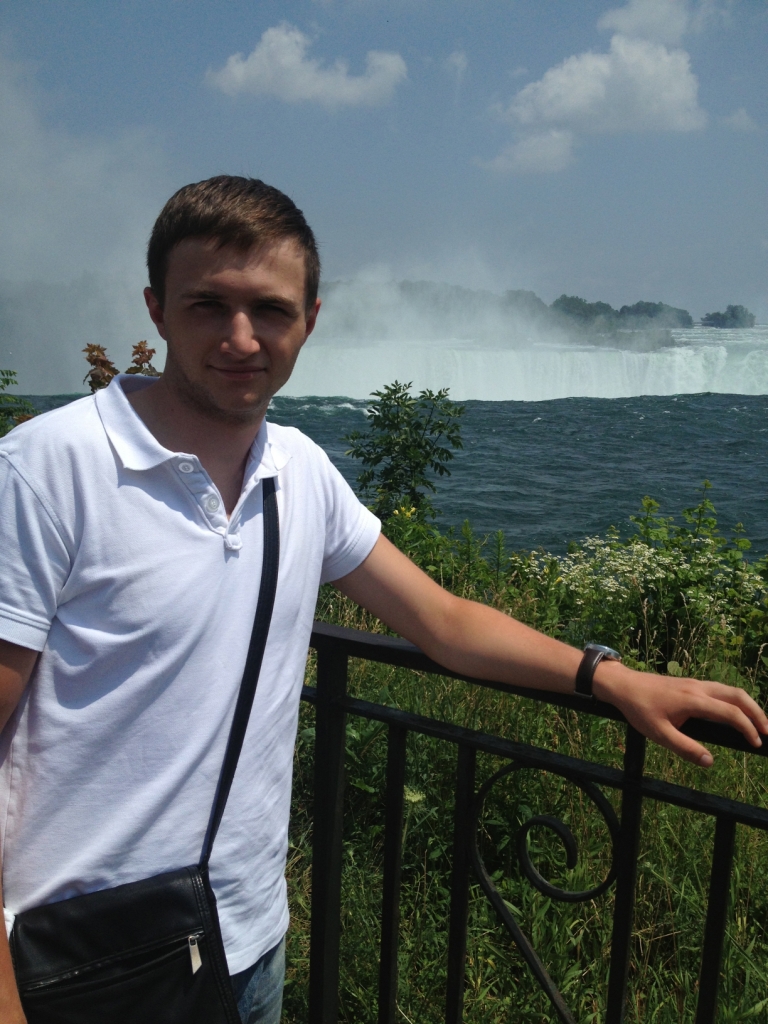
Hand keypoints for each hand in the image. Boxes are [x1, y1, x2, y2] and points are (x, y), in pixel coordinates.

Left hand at [592, 661, 767, 765]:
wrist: (623, 685)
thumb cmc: (639, 709)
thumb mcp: (658, 734)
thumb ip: (685, 748)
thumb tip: (709, 761)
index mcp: (693, 700)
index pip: (730, 712)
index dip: (747, 728)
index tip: (756, 743)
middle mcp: (699, 688)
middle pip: (738, 696)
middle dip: (757, 713)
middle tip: (767, 731)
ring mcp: (696, 683)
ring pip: (730, 690)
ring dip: (748, 705)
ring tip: (757, 723)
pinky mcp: (691, 683)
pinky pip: (720, 689)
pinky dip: (735, 700)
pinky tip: (735, 712)